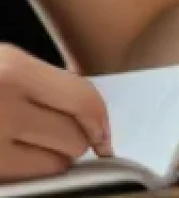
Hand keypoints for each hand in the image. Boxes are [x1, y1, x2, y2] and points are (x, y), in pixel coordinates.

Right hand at [0, 45, 111, 182]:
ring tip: (32, 145)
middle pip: (71, 138)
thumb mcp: (4, 61)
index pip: (82, 99)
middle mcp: (2, 107)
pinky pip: (22, 181)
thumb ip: (42, 80)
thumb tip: (86, 108)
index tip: (104, 133)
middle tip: (60, 134)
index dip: (100, 120)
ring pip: (51, 166)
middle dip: (75, 140)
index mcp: (14, 70)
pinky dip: (28, 173)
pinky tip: (16, 158)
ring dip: (52, 160)